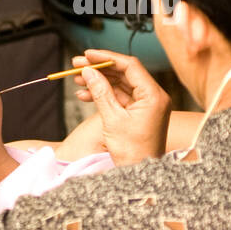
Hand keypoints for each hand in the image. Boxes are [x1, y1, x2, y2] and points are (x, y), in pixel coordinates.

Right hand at [72, 48, 170, 165]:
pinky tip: (84, 94)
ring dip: (98, 81)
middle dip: (99, 69)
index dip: (107, 57)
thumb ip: (100, 91)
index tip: (88, 54)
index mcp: (153, 96)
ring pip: (120, 85)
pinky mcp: (139, 113)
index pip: (130, 66)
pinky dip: (103, 94)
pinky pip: (120, 97)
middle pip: (124, 73)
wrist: (140, 175)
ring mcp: (146, 105)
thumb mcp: (112, 119)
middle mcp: (153, 97)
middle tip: (77, 65)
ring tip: (76, 79)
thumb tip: (88, 71)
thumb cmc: (132, 152)